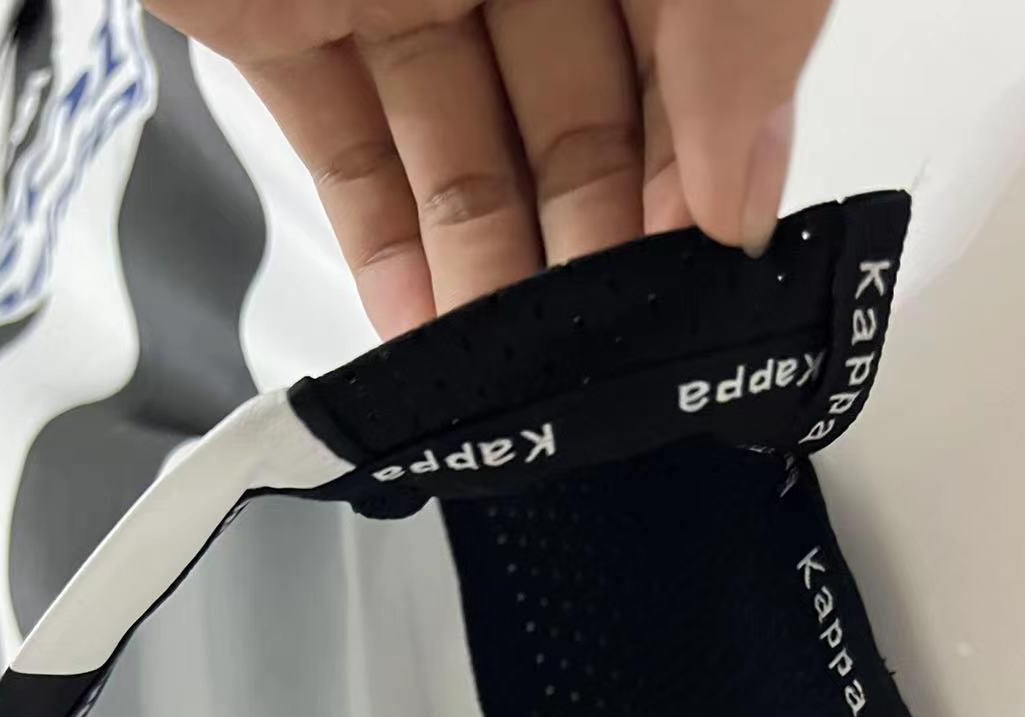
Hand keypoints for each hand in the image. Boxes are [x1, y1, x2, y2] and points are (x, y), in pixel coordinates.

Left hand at [145, 0, 833, 337]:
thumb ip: (739, 22)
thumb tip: (743, 191)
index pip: (700, 53)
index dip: (705, 162)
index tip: (706, 270)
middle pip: (584, 115)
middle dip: (598, 243)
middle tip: (606, 344)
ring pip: (464, 149)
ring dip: (492, 272)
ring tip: (513, 373)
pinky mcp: (280, 11)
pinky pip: (345, 146)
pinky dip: (382, 244)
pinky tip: (425, 327)